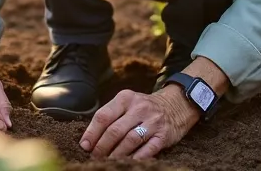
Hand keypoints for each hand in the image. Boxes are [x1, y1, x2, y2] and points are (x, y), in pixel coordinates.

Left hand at [80, 86, 198, 159]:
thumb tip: (89, 140)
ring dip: (117, 154)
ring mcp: (153, 121)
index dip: (92, 133)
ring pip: (130, 141)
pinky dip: (136, 158)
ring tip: (108, 161)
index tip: (85, 146)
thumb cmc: (143, 108)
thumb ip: (109, 116)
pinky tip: (127, 162)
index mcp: (126, 98)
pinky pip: (147, 150)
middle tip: (95, 156)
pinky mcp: (164, 135)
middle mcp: (139, 108)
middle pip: (115, 130)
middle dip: (102, 146)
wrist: (176, 105)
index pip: (104, 116)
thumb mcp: (126, 103)